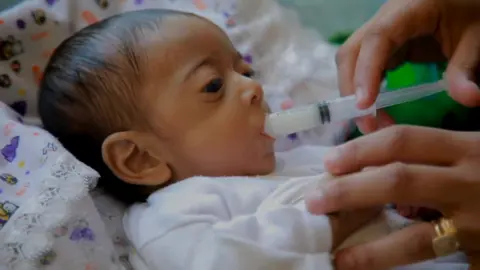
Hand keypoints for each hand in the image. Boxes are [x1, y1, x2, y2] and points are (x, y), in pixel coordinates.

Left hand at [306, 126, 479, 268]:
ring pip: (413, 234)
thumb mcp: (472, 149)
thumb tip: (373, 133)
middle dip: (350, 189)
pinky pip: (428, 258)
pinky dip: (389, 262)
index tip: (329, 160)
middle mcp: (470, 181)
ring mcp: (476, 222)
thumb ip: (429, 144)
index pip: (404, 141)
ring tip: (335, 250)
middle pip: (398, 179)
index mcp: (468, 148)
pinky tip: (361, 267)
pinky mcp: (479, 252)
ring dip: (369, 246)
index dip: (362, 148)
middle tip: (314, 199)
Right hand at [336, 0, 479, 133]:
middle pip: (352, 52)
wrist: (464, 3)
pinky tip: (373, 109)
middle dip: (351, 89)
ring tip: (370, 123)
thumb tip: (469, 100)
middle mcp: (385, 18)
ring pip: (351, 61)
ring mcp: (380, 31)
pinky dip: (363, 89)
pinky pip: (362, 66)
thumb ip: (465, 69)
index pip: (377, 39)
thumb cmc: (470, 12)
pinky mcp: (382, 45)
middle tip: (366, 125)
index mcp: (408, 8)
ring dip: (354, 93)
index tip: (364, 105)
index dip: (366, 72)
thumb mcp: (474, 39)